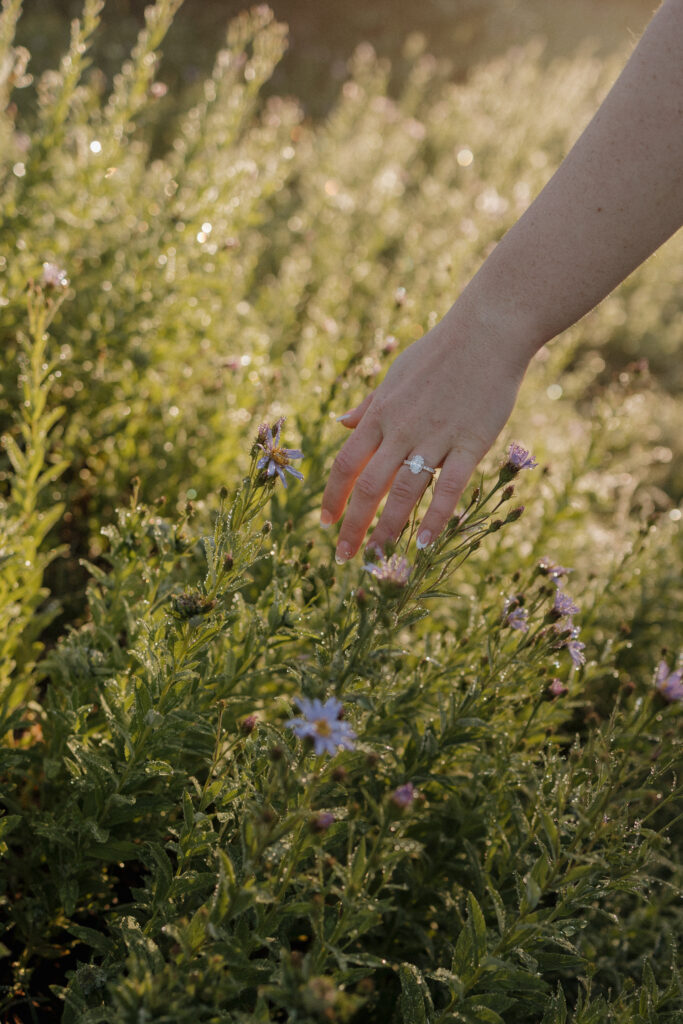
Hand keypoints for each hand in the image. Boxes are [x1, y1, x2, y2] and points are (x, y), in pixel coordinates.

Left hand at [320, 309, 530, 562]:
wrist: (487, 331)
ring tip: (379, 556)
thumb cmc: (439, 352)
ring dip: (388, 528)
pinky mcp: (470, 442)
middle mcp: (401, 429)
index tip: (325, 523)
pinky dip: (436, 518)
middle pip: (368, 486)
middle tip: (344, 556)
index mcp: (380, 413)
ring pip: (404, 491)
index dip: (332, 497)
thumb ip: (369, 405)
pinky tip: (426, 543)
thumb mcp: (395, 374)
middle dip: (353, 525)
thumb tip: (341, 423)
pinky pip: (449, 487)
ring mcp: (436, 437)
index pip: (346, 463)